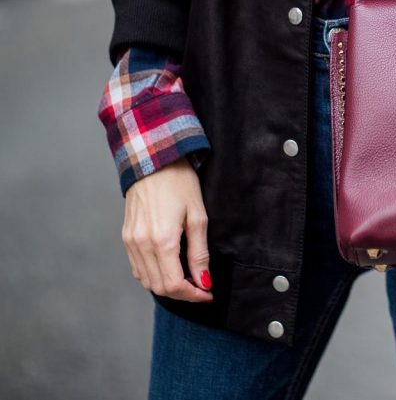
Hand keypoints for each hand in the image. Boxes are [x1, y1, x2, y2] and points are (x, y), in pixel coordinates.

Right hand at [122, 157, 212, 302]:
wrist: (153, 161)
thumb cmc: (180, 184)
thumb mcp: (198, 217)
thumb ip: (199, 253)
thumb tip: (203, 281)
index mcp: (162, 241)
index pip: (174, 285)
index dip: (193, 295)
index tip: (208, 293)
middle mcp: (141, 245)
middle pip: (159, 287)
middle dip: (183, 293)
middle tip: (201, 288)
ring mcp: (130, 242)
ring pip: (146, 280)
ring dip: (167, 286)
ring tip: (188, 279)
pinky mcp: (126, 237)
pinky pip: (137, 267)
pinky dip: (153, 275)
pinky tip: (169, 268)